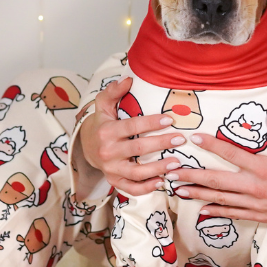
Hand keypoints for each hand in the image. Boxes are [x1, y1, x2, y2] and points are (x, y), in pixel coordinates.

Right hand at [80, 77, 186, 195]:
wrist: (87, 147)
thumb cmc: (102, 123)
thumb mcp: (103, 105)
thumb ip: (113, 91)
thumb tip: (128, 79)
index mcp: (107, 131)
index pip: (132, 126)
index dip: (151, 123)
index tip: (170, 119)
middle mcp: (108, 151)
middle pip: (138, 148)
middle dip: (161, 144)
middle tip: (180, 139)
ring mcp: (111, 169)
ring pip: (137, 172)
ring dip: (158, 168)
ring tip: (177, 163)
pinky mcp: (115, 181)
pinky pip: (132, 188)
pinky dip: (147, 188)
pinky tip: (162, 182)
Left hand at [166, 109, 266, 232]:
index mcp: (264, 168)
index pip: (232, 154)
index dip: (212, 145)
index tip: (194, 138)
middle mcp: (255, 187)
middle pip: (217, 180)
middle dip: (192, 175)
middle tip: (171, 172)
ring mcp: (254, 204)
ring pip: (220, 198)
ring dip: (197, 193)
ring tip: (178, 189)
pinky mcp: (258, 216)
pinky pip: (232, 214)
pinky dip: (215, 211)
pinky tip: (201, 209)